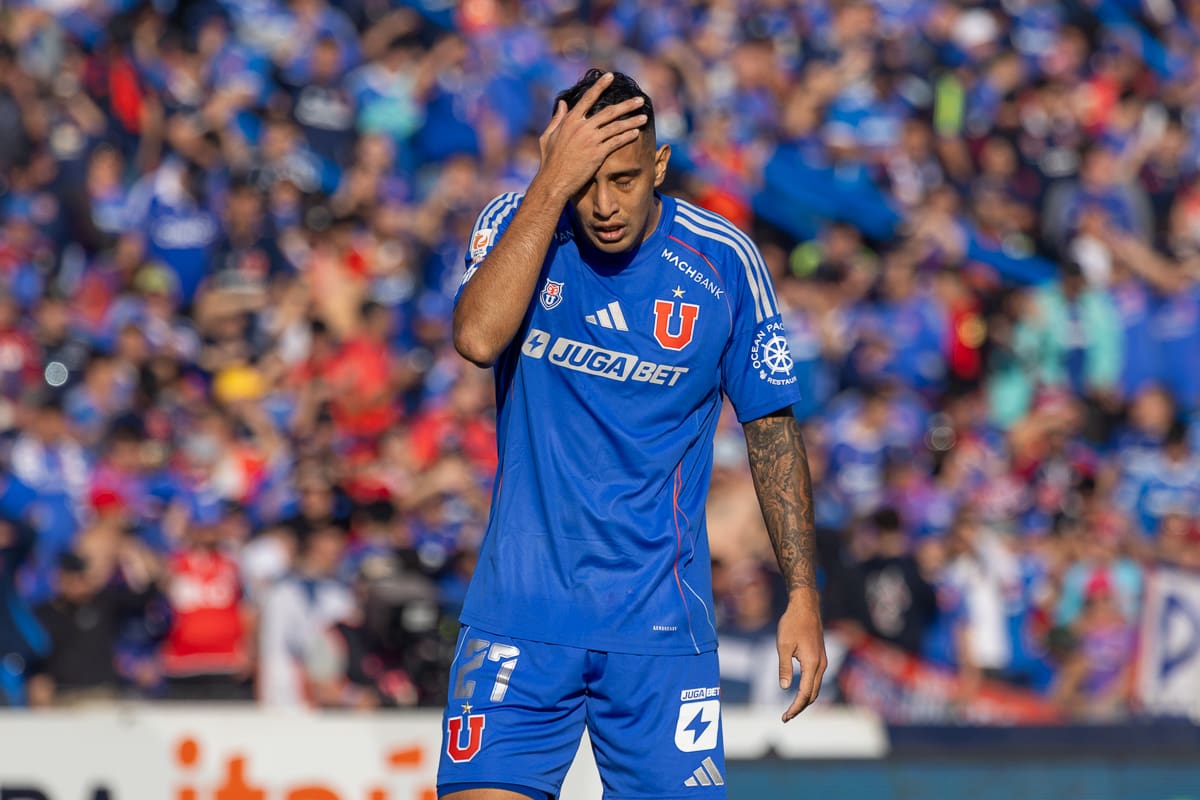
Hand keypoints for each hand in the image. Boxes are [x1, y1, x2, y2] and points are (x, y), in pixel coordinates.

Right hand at [535, 72, 647, 200]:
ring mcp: (591, 140)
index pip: (588, 98)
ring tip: (644, 117)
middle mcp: (582, 127)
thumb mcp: (548, 136)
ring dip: (632, 121)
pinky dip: (627, 136)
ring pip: (616, 126)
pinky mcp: (598, 153)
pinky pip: (616, 142)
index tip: (610, 76)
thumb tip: (562, 103)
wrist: (554, 181)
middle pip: (609, 111)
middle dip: (627, 105)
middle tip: (640, 100)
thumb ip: (557, 119)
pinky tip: (636, 134)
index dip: (600, 86)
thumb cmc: (549, 161)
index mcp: (570, 120)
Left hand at [777, 587, 827, 721]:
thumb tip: (785, 688)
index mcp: (812, 663)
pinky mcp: (820, 658)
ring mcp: (822, 661)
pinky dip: (808, 691)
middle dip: (800, 708)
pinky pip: (816, 680)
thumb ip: (784, 667)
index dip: (795, 707)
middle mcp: (821, 665)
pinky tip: (798, 693)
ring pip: (816, 688)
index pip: (805, 693)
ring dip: (805, 701)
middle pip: (813, 695)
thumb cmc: (792, 623)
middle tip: (786, 717)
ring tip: (791, 709)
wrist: (806, 607)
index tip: (785, 717)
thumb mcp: (783, 645)